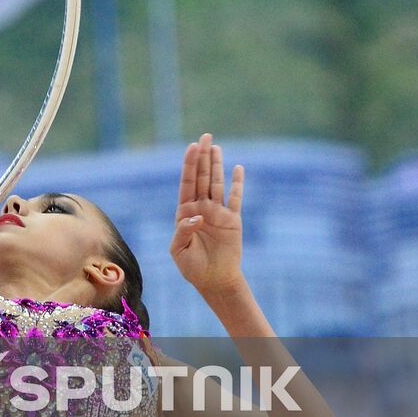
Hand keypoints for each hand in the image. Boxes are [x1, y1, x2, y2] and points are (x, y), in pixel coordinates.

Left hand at [170, 133, 245, 294]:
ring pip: (217, 183)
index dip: (190, 165)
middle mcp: (201, 208)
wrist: (214, 280)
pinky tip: (238, 169)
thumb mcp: (179, 250)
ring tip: (216, 146)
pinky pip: (236, 198)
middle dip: (203, 157)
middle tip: (206, 136)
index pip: (187, 183)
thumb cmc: (193, 267)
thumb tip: (197, 216)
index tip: (192, 147)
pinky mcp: (233, 220)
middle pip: (202, 178)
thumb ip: (183, 232)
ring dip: (217, 165)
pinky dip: (237, 184)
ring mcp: (218, 212)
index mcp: (185, 213)